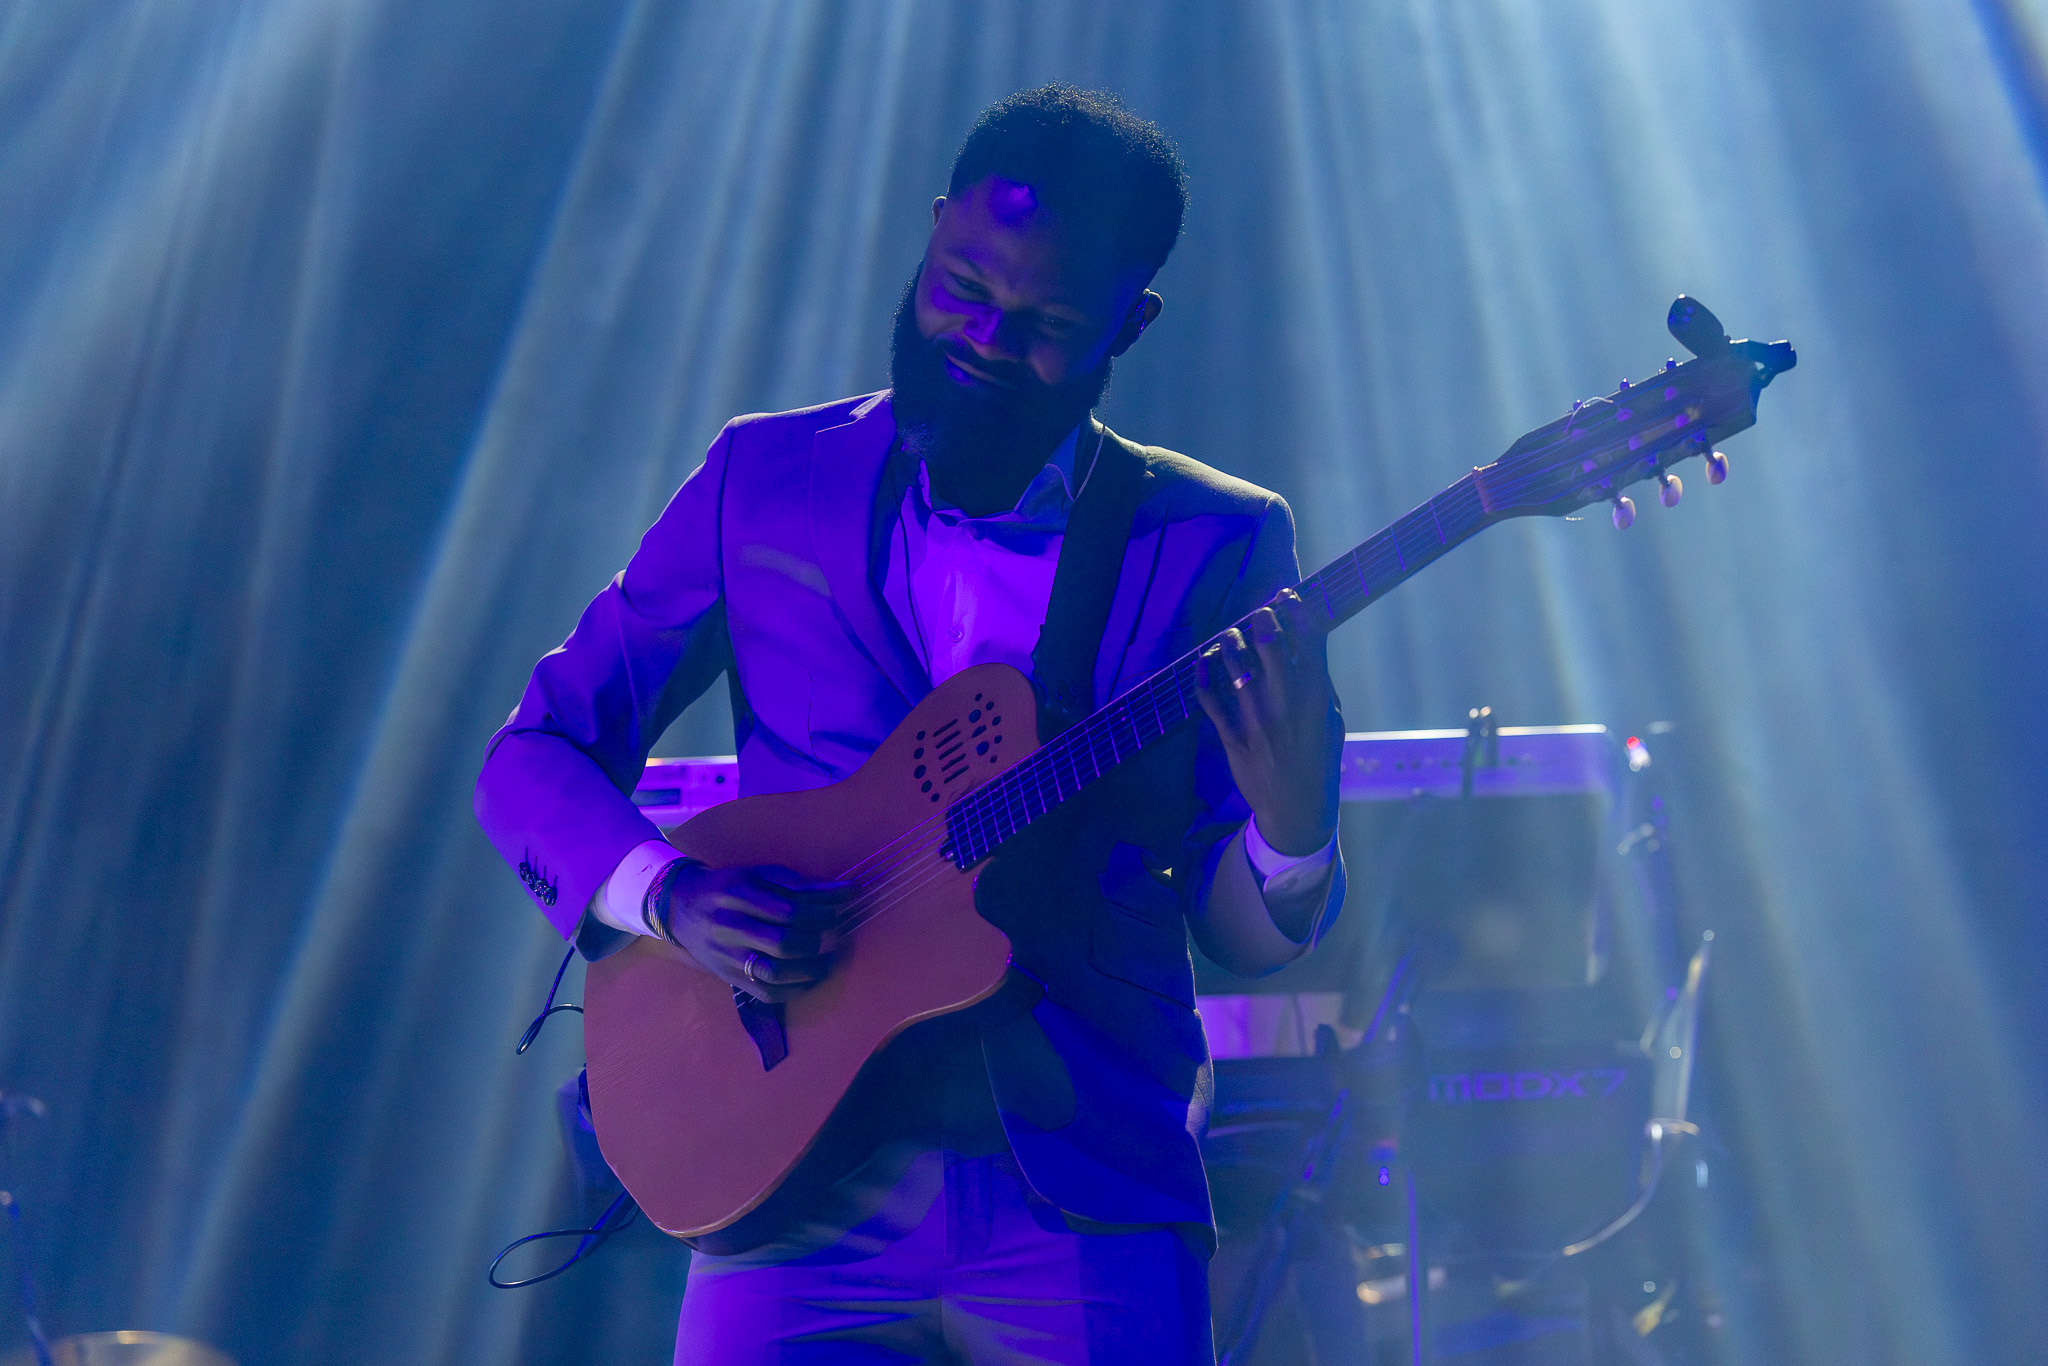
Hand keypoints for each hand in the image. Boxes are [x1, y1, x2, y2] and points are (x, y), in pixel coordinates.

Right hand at [652, 863, 850, 1002]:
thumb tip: (841, 892)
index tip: (839, 911)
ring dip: (810, 970)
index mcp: (737, 895)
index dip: (820, 914)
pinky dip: (795, 989)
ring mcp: (727, 957)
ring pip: (774, 973)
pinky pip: (766, 993)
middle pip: (782, 944)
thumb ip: (796, 884)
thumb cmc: (726, 887)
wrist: (678, 907)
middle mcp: (729, 927)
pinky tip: (809, 977)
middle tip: (834, 937)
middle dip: (817, 942)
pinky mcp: (728, 977)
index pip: (787, 910)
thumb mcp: (755, 874)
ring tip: (827, 960)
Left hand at [1193, 589, 1342, 855]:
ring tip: (1230, 635)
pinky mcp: (1232, 737)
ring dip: (1230, 641)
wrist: (1296, 808)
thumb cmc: (1318, 760)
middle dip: (1262, 618)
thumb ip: (1320, 684)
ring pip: (1236, 664)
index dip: (1297, 609)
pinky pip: (1209, 698)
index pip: (1309, 640)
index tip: (1287, 594)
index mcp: (1317, 696)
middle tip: (1258, 614)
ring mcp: (1257, 719)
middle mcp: (1286, 703)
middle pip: (1269, 643)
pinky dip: (1203, 675)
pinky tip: (1203, 660)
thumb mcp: (1332, 721)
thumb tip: (1307, 646)